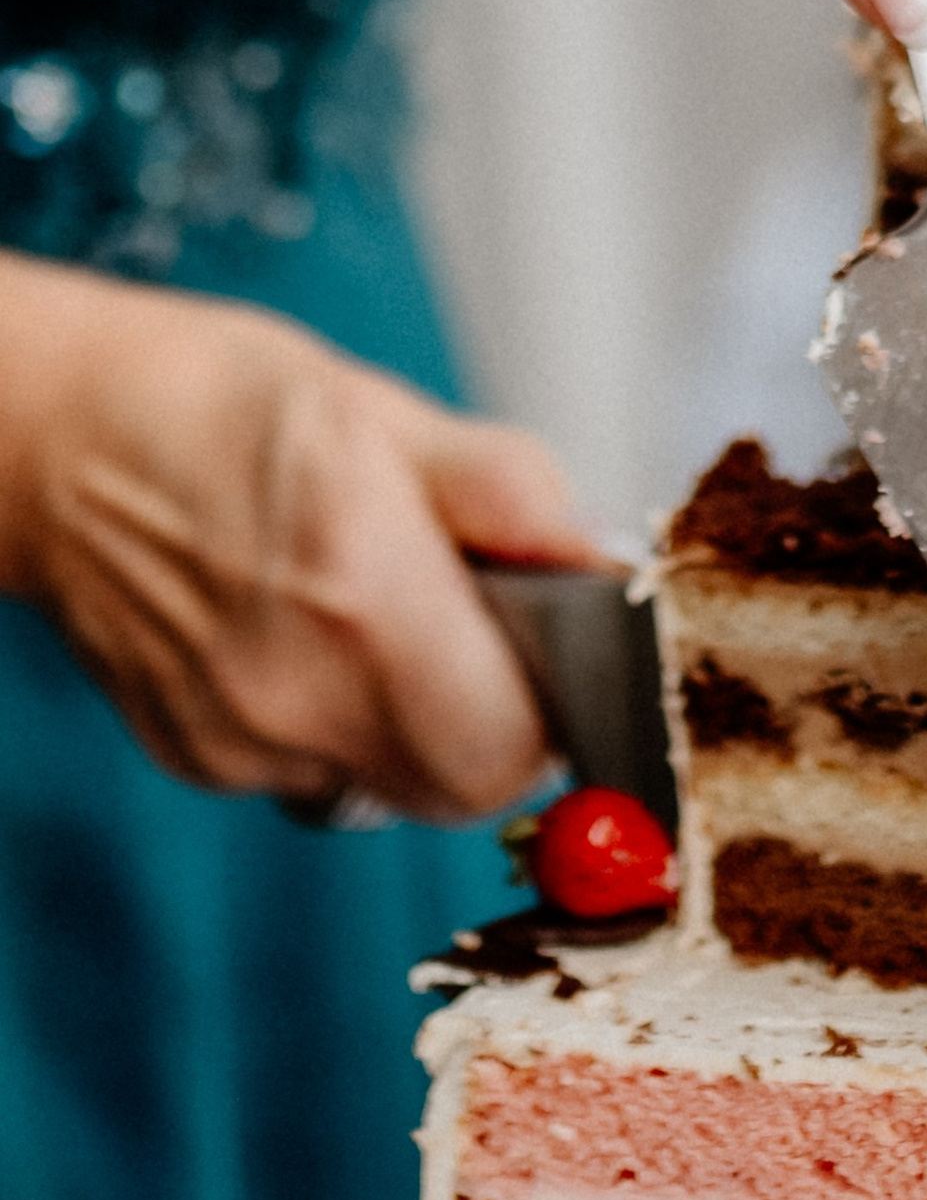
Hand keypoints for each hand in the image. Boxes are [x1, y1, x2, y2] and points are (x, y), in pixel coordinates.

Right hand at [0, 259, 597, 821]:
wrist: (56, 441)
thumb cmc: (220, 409)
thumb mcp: (386, 415)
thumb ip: (506, 494)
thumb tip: (598, 560)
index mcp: (360, 589)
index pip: (513, 746)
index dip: (553, 711)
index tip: (548, 655)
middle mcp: (295, 687)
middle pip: (461, 790)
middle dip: (494, 730)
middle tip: (478, 645)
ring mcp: (238, 738)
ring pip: (391, 787)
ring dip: (415, 729)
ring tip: (373, 625)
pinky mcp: (199, 760)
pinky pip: (317, 777)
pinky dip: (337, 727)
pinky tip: (303, 642)